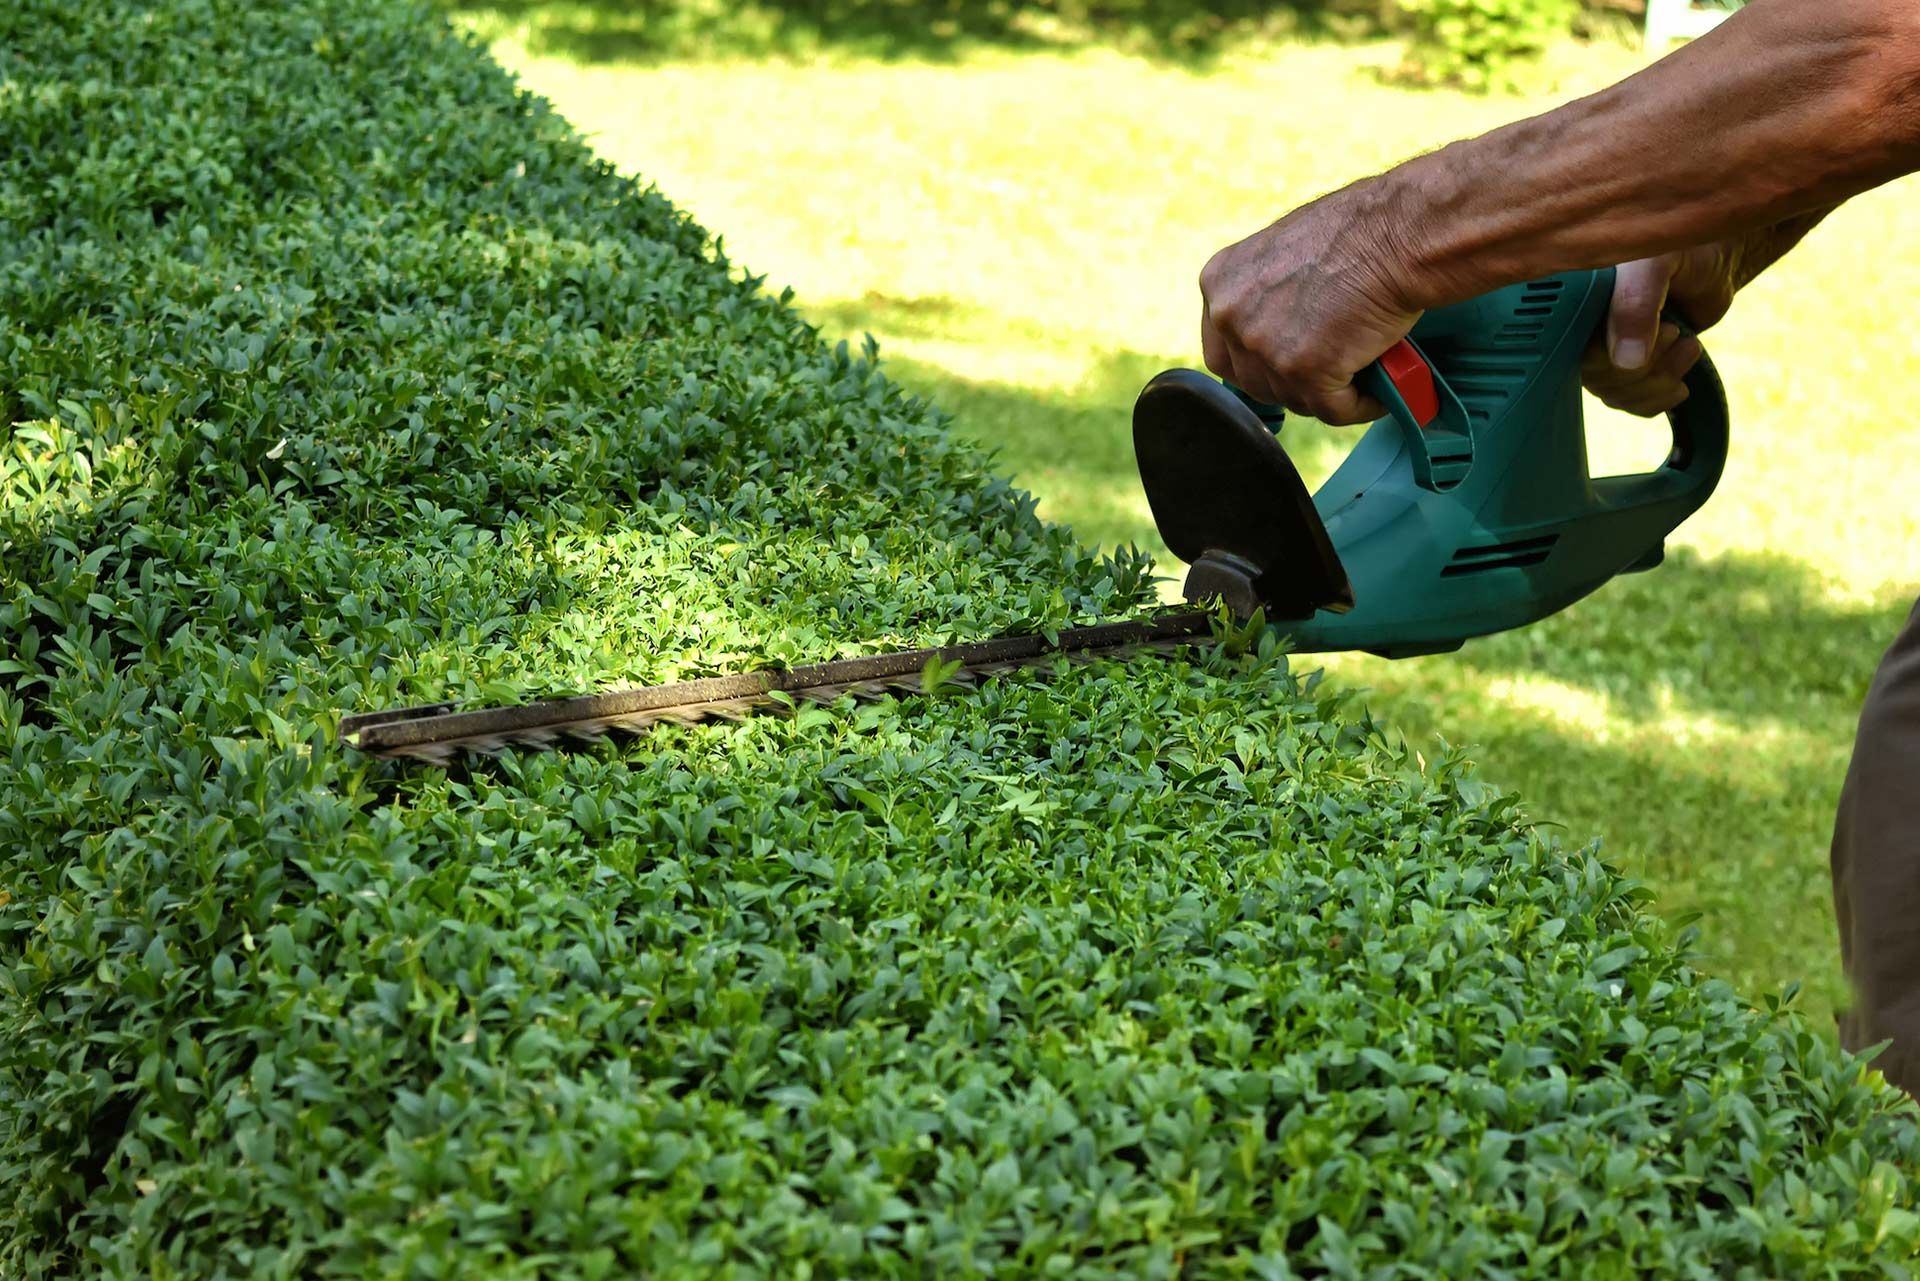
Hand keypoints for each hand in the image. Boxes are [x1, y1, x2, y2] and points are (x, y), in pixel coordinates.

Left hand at [1198, 184, 1423, 425]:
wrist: (1398, 231)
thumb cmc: (1357, 232)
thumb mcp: (1282, 254)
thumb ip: (1264, 296)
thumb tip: (1276, 331)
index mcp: (1219, 284)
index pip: (1222, 352)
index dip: (1257, 366)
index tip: (1286, 365)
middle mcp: (1229, 317)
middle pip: (1254, 382)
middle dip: (1293, 382)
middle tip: (1332, 368)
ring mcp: (1264, 347)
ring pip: (1294, 398)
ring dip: (1329, 393)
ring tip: (1363, 370)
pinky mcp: (1304, 372)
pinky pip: (1333, 410)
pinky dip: (1361, 405)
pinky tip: (1381, 388)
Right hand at [1580, 245, 1734, 416]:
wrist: (1715, 263)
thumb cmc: (1683, 252)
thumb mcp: (1656, 265)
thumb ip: (1636, 303)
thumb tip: (1626, 363)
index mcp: (1574, 305)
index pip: (1575, 352)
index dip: (1615, 355)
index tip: (1665, 328)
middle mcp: (1584, 331)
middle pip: (1597, 379)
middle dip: (1647, 367)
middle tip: (1677, 332)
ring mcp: (1606, 352)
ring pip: (1615, 395)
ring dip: (1659, 380)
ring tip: (1689, 346)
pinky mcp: (1631, 369)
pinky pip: (1631, 404)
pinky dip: (1659, 399)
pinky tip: (1681, 381)